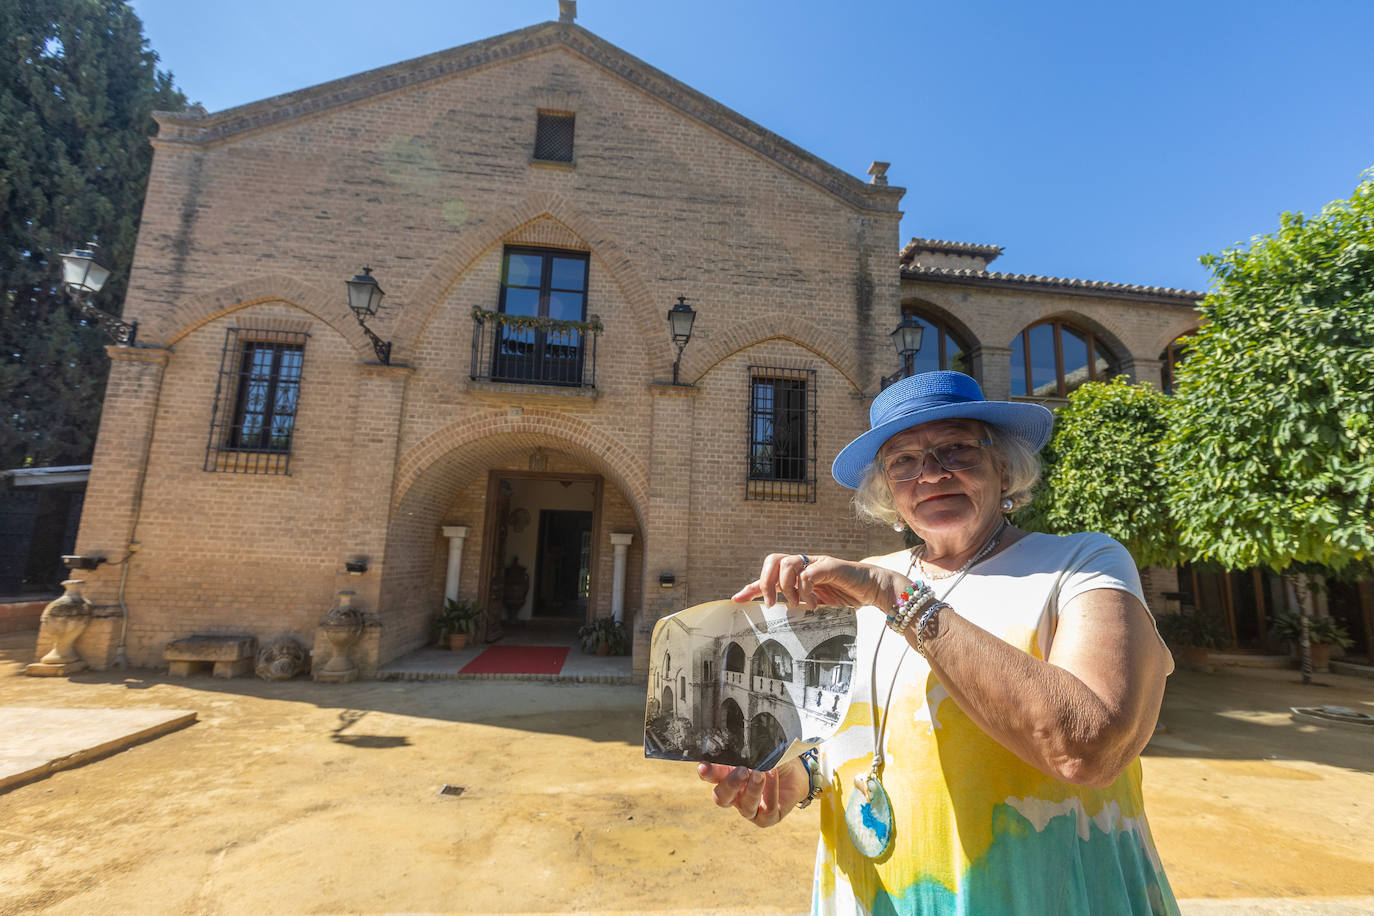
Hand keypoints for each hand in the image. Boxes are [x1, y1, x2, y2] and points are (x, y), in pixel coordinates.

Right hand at [697, 758, 811, 826]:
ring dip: (753, 789)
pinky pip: (767, 810)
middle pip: (722, 798)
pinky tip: (773, 777)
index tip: (704, 767)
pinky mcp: (767, 818)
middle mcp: (735, 797)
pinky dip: (770, 793)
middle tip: (742, 771)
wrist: (795, 772)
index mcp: (727, 778)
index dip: (707, 773)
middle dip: (729, 785)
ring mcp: (750, 810)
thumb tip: (740, 741)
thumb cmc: (772, 760)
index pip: (712, 777)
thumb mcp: (759, 752)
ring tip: (761, 773)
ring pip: (745, 806)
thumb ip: (747, 751)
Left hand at [731, 553, 904, 610]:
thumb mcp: (816, 601)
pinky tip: (813, 604)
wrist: (874, 589)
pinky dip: (805, 590)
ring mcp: (816, 562)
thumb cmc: (846, 594)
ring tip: (795, 604)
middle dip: (766, 582)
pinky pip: (807, 572)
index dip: (752, 586)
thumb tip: (778, 611)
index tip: (736, 599)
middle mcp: (805, 563)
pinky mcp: (830, 566)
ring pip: (787, 564)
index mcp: (799, 572)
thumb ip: (798, 601)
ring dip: (786, 587)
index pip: (769, 574)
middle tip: (772, 603)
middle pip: (773, 560)